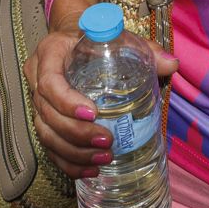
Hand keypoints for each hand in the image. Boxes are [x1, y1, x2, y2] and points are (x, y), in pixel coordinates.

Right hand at [24, 0, 177, 178]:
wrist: (73, 38)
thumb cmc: (96, 38)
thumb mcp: (118, 37)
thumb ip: (144, 49)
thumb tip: (172, 65)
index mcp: (49, 53)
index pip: (50, 83)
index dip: (67, 102)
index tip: (94, 113)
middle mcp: (37, 78)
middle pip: (48, 114)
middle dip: (77, 134)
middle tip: (107, 141)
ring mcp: (37, 102)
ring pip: (46, 134)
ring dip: (74, 152)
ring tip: (103, 159)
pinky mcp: (43, 120)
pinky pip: (49, 147)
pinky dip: (68, 162)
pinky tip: (90, 170)